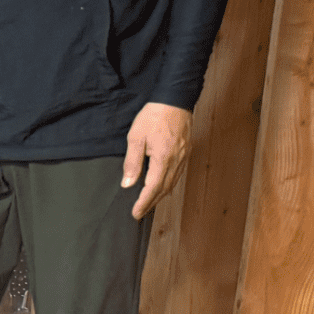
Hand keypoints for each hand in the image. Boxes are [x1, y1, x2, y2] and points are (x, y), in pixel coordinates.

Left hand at [123, 102, 190, 219]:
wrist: (174, 99)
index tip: (135, 213)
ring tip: (148, 203)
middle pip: (164, 189)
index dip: (143, 203)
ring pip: (172, 182)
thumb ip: (132, 163)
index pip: (152, 188)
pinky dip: (168, 184)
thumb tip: (128, 183)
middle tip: (140, 213)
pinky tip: (161, 186)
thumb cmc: (154, 116)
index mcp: (163, 159)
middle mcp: (176, 161)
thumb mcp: (136, 138)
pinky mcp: (186, 151)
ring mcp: (183, 156)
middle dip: (151, 203)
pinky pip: (177, 174)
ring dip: (160, 195)